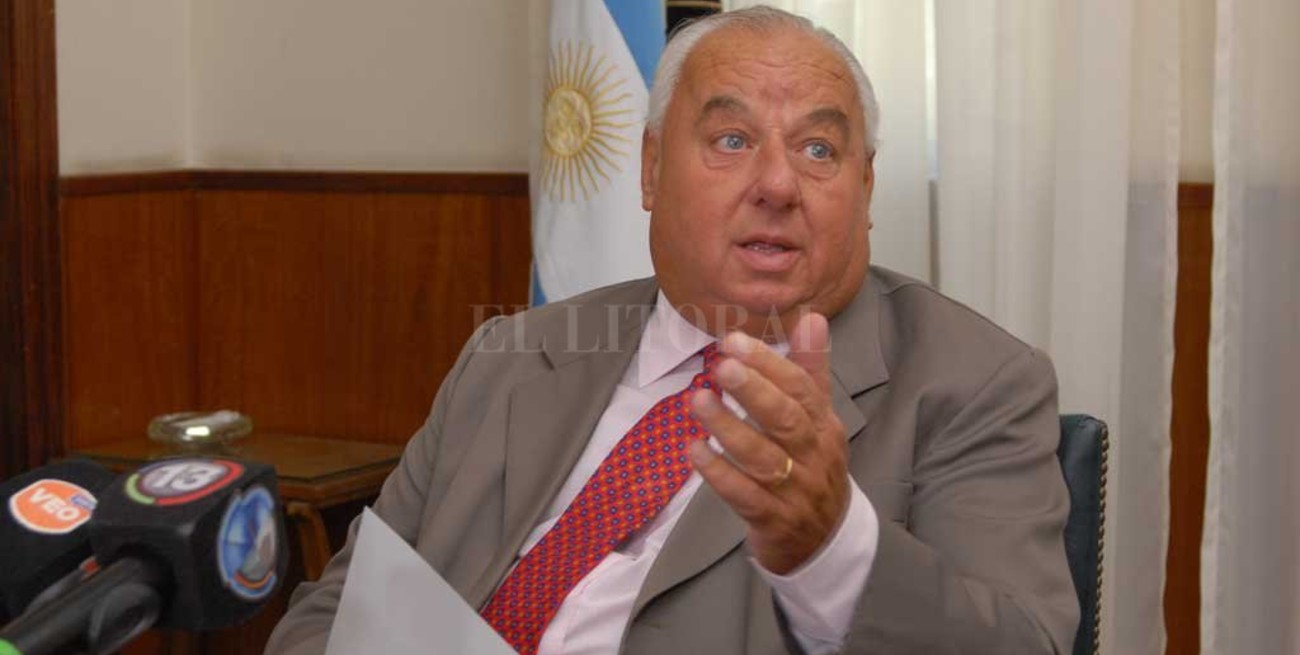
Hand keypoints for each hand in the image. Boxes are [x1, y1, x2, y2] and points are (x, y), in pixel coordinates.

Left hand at [688, 312, 849, 573]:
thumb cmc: (813, 467)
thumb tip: (812, 316)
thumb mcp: (819, 419)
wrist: (824, 542)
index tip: (734, 341)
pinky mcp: (773, 520)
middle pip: (785, 420)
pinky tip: (694, 450)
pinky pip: (745, 496)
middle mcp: (813, 455)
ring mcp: (794, 490)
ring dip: (728, 427)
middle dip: (754, 391)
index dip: (769, 364)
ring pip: (762, 458)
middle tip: (721, 364)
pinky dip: (719, 473)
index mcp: (823, 425)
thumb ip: (810, 369)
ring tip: (697, 400)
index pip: (801, 388)